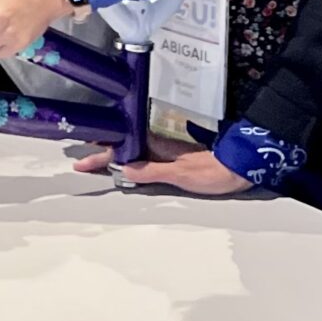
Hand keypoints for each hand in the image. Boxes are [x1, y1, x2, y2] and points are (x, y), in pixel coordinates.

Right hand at [75, 133, 251, 194]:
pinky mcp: (174, 159)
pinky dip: (129, 157)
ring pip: (131, 149)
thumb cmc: (214, 171)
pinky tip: (125, 162)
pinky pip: (143, 155)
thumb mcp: (182, 174)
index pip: (121, 149)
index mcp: (156, 147)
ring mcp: (165, 152)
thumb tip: (124, 169)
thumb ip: (152, 171)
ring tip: (95, 157)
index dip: (100, 156)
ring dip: (113, 152)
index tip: (81, 161)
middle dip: (101, 150)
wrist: (240, 166)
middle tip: (81, 156)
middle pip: (123, 145)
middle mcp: (158, 146)